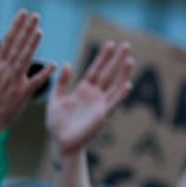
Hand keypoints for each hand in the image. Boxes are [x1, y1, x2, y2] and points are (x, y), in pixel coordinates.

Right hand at [0, 9, 55, 128]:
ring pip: (24, 61)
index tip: (24, 12)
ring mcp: (13, 82)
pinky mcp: (21, 94)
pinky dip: (44, 74)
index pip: (8, 40)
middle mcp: (5, 71)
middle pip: (17, 47)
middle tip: (36, 15)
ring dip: (32, 46)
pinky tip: (53, 64)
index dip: (16, 26)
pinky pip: (35, 83)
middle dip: (26, 30)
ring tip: (40, 31)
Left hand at [46, 40, 133, 155]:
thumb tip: (67, 63)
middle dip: (116, 59)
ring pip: (114, 85)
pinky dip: (121, 94)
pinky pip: (113, 103)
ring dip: (123, 73)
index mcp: (83, 89)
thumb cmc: (57, 123)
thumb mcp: (55, 100)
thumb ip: (62, 83)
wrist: (61, 142)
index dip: (102, 57)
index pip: (95, 69)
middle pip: (108, 73)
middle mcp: (94, 95)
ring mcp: (100, 104)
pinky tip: (128, 85)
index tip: (110, 44)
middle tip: (126, 44)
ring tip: (130, 60)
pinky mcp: (102, 115)